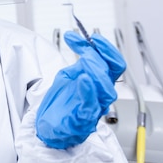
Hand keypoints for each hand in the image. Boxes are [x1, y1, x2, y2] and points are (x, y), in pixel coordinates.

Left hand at [35, 31, 125, 148]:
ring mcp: (93, 107)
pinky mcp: (82, 121)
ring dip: (96, 71)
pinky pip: (89, 105)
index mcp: (99, 83)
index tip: (91, 36)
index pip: (113, 63)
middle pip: (113, 73)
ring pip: (106, 90)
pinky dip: (88, 91)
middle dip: (102, 55)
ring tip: (85, 58)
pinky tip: (83, 79)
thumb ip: (76, 61)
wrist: (48, 126)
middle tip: (88, 45)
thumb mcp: (67, 75)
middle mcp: (99, 95)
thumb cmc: (61, 103)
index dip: (106, 47)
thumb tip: (76, 37)